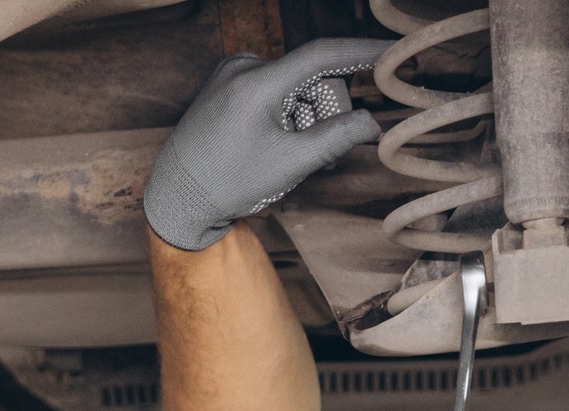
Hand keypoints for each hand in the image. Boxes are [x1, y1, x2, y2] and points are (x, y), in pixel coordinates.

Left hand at [144, 39, 382, 250]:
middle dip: (324, 113)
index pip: (323, 54)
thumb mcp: (291, 163)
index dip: (364, 51)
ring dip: (303, 118)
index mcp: (257, 83)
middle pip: (311, 77)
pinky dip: (283, 114)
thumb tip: (374, 123)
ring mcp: (229, 75)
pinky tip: (275, 144)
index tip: (395, 51)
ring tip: (292, 157)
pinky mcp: (222, 86)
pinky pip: (270, 89)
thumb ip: (338, 138)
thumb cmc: (228, 185)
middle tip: (320, 157)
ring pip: (292, 86)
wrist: (174, 202)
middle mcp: (241, 68)